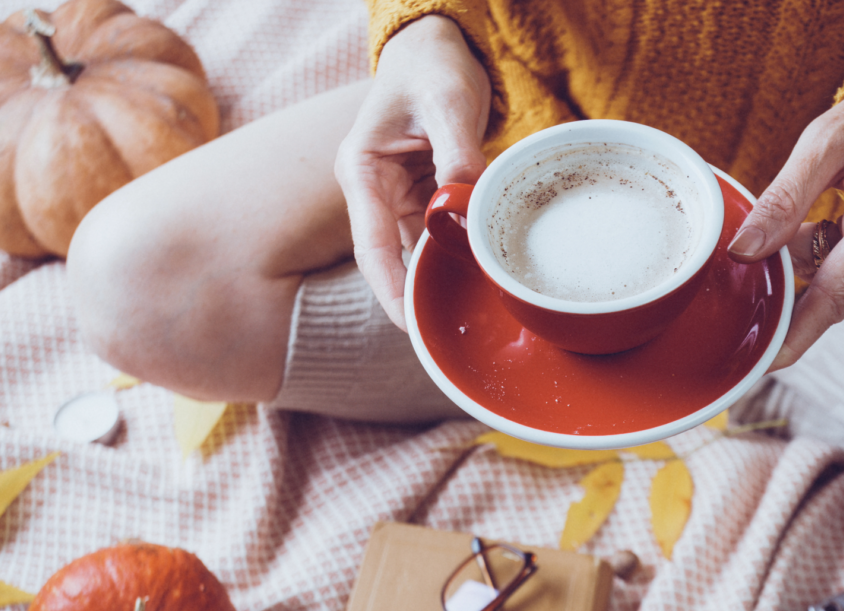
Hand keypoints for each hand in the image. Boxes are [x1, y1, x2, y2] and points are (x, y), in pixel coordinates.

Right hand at [335, 15, 491, 329]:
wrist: (436, 50)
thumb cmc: (431, 68)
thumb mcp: (447, 102)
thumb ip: (457, 152)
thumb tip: (466, 204)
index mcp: (361, 170)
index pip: (372, 245)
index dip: (389, 288)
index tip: (409, 324)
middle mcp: (374, 190)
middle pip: (395, 256)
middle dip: (420, 291)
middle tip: (453, 327)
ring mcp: (398, 196)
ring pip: (420, 249)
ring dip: (445, 271)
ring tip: (475, 304)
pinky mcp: (424, 195)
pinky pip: (440, 232)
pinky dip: (459, 248)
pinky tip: (482, 269)